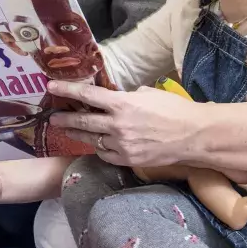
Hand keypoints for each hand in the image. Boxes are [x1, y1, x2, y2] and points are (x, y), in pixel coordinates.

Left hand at [48, 81, 203, 168]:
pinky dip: (101, 148)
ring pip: (92, 139)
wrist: (195, 136)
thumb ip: (128, 96)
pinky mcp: (128, 160)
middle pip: (83, 121)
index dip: (67, 90)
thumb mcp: (149, 94)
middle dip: (65, 119)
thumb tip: (116, 99)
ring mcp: (122, 145)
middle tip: (52, 118)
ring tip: (68, 130)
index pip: (87, 96)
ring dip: (79, 134)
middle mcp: (118, 125)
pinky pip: (106, 153)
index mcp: (123, 104)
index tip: (51, 87)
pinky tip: (98, 143)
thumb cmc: (175, 110)